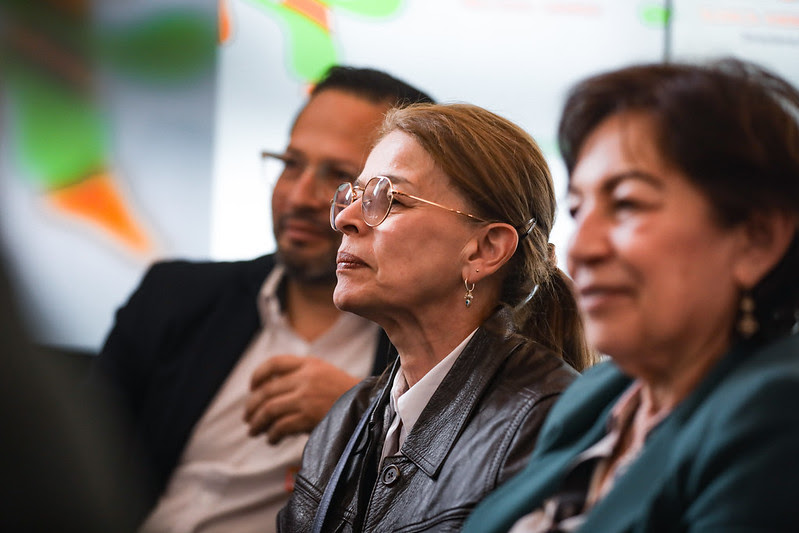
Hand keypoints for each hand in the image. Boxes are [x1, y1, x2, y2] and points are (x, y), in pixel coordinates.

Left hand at [243, 355, 359, 443]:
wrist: (369, 407)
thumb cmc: (346, 395)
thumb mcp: (325, 374)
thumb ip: (302, 377)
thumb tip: (270, 395)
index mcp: (309, 364)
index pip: (274, 364)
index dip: (258, 375)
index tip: (252, 388)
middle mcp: (305, 377)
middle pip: (266, 391)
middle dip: (252, 407)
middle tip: (248, 418)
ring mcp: (306, 397)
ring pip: (269, 409)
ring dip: (257, 423)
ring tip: (254, 431)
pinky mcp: (309, 416)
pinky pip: (280, 426)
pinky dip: (272, 435)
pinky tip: (272, 439)